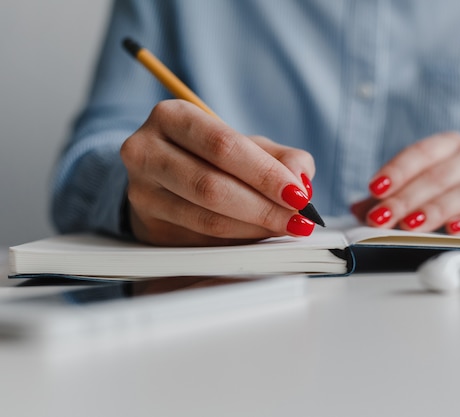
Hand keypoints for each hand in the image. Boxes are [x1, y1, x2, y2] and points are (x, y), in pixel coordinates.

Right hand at [120, 100, 315, 245]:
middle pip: (211, 186)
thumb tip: (301, 182)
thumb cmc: (211, 156)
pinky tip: (260, 236)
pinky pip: (201, 241)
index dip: (264, 174)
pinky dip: (238, 241)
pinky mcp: (148, 226)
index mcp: (171, 117)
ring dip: (254, 229)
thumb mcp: (246, 144)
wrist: (163, 176)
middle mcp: (146, 151)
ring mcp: (142, 192)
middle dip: (263, 207)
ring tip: (285, 228)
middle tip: (298, 220)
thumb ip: (281, 157)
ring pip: (206, 219)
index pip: (222, 146)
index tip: (298, 195)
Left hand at [351, 132, 459, 235]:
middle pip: (437, 177)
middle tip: (382, 218)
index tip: (375, 188)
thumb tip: (358, 209)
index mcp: (451, 145)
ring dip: (434, 210)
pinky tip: (453, 230)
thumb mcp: (431, 183)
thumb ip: (394, 195)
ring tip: (411, 225)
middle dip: (406, 199)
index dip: (397, 171)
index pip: (420, 154)